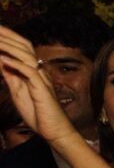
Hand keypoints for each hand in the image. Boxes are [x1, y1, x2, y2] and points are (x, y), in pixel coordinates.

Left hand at [0, 27, 80, 145]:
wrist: (55, 131)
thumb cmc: (39, 114)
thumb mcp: (18, 91)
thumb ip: (11, 76)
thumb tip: (2, 61)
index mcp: (34, 71)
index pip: (22, 48)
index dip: (9, 37)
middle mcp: (40, 71)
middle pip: (24, 47)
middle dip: (7, 36)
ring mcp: (42, 79)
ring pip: (26, 56)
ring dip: (9, 47)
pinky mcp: (42, 89)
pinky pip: (30, 72)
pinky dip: (16, 64)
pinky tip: (3, 59)